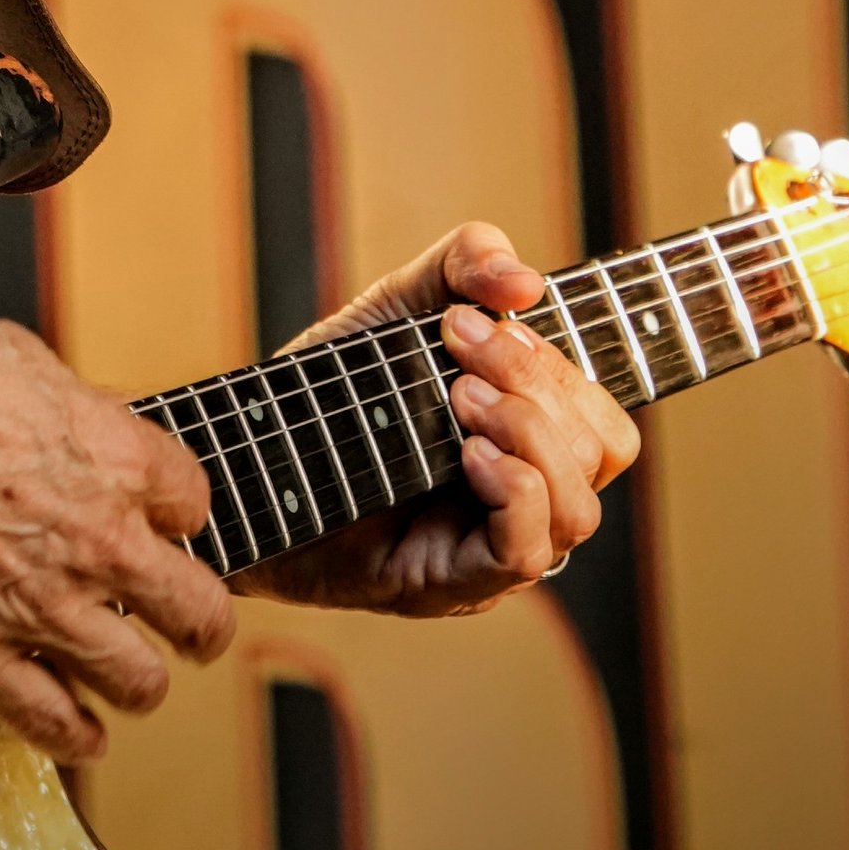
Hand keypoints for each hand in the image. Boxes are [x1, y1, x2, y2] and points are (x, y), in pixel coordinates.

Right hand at [0, 301, 233, 764]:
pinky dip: (77, 736)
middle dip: (198, 622)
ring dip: (139, 681)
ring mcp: (40, 606)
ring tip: (126, 677)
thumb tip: (93, 430)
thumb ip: (76, 415)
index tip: (162, 526)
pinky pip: (55, 726)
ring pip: (141, 684)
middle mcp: (96, 540)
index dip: (179, 517)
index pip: (195, 506)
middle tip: (187, 625)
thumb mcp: (23, 361)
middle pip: (199, 611)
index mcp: (113, 458)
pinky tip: (80, 729)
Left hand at [244, 224, 639, 619]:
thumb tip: (525, 280)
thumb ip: (464, 265)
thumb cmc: (332, 391)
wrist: (246, 456)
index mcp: (529, 446)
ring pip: (577, 509)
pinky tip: (468, 454)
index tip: (479, 317)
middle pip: (598, 453)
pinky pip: (525, 553)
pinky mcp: (449, 584)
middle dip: (537, 382)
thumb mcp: (399, 305)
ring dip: (528, 433)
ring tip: (457, 398)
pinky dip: (514, 492)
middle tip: (457, 344)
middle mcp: (525, 503)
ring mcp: (490, 550)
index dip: (560, 363)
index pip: (602, 419)